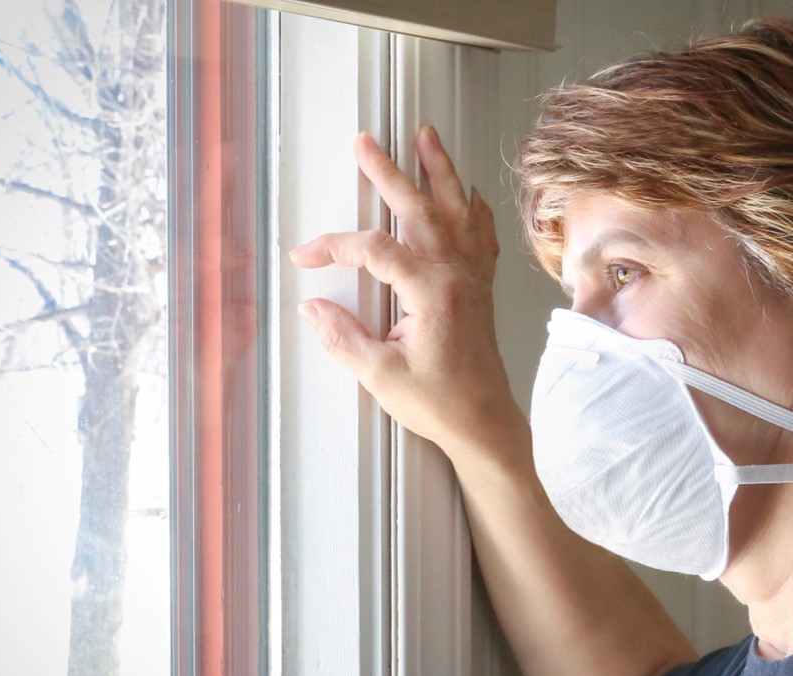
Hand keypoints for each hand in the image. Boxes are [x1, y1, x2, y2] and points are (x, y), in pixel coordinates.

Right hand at [289, 126, 522, 459]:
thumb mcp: (380, 376)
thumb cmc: (441, 403)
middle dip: (389, 172)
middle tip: (367, 143)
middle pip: (419, 210)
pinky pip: (481, 236)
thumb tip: (312, 309)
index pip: (375, 250)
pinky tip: (470, 194)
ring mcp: (473, 279)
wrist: (485, 422)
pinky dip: (473, 209)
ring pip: (457, 211)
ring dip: (440, 172)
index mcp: (432, 291)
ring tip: (427, 137)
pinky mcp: (480, 289)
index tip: (306, 257)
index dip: (335, 247)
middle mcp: (457, 275)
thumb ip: (343, 338)